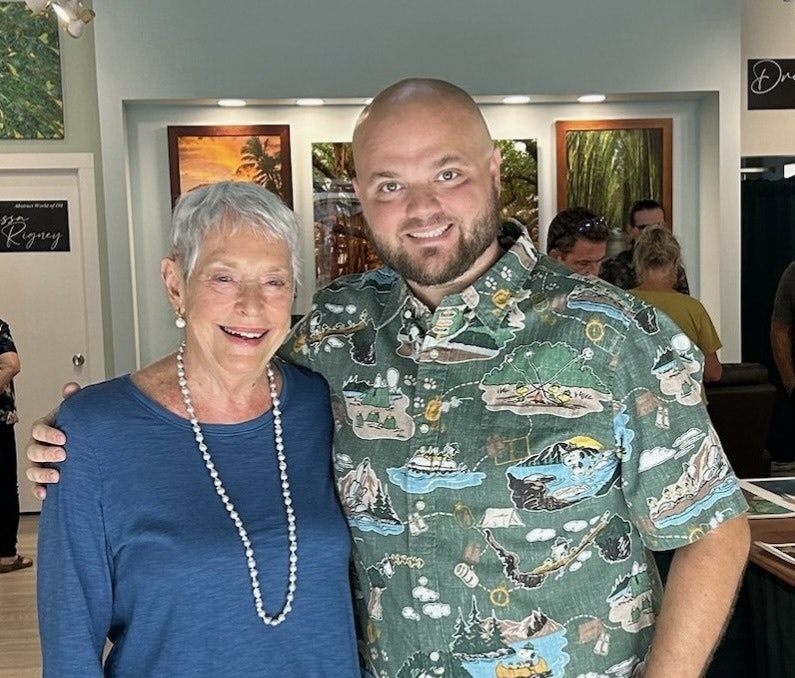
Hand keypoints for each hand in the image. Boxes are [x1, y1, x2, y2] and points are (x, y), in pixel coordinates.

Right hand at [25, 381, 80, 499]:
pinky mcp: (45, 476)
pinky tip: (47, 493)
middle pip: (33, 450)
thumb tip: (71, 388)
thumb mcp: (77, 412)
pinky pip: (36, 484)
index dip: (48, 433)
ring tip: (57, 476)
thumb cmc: (78, 426)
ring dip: (42, 473)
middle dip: (46, 453)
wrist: (88, 443)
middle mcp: (39, 445)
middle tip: (63, 454)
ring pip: (32, 468)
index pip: (38, 429)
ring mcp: (40, 462)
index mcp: (44, 428)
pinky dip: (39, 489)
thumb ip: (73, 400)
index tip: (63, 437)